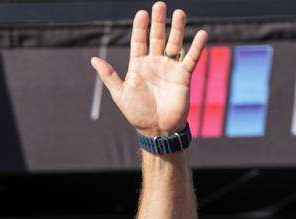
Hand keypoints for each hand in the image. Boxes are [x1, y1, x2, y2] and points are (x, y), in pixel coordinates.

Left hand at [90, 1, 207, 136]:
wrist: (157, 129)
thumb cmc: (137, 113)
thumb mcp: (120, 93)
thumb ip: (109, 76)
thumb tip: (93, 59)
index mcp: (138, 66)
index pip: (139, 42)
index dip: (140, 28)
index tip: (142, 13)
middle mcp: (155, 63)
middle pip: (156, 38)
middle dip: (158, 22)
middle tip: (160, 5)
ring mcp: (169, 68)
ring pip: (174, 44)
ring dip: (177, 29)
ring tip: (179, 13)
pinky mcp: (183, 76)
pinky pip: (191, 59)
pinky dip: (196, 47)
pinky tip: (201, 34)